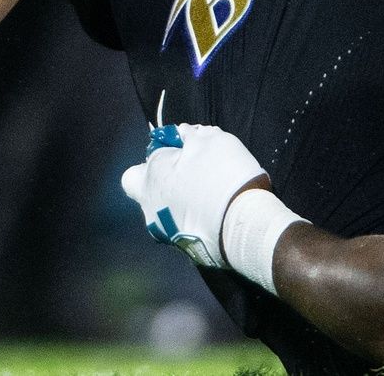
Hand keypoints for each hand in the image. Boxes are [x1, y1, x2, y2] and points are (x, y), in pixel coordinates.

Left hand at [121, 123, 268, 268]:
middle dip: (160, 184)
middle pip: (145, 193)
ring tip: (207, 198)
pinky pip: (180, 228)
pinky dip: (191, 221)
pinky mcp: (182, 249)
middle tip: (187, 177)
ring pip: (163, 212)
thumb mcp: (211, 140)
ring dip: (177, 204)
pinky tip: (212, 216)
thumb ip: (191, 136)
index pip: (140, 166)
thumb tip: (182, 134)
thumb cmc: (222, 174)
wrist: (242, 224)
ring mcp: (164, 231)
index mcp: (150, 177)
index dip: (160, 158)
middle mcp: (149, 206)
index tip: (181, 155)